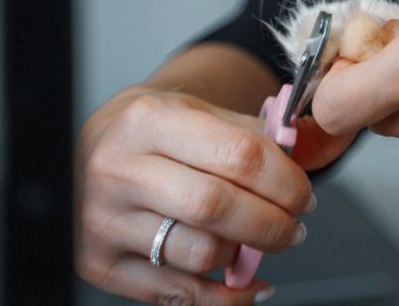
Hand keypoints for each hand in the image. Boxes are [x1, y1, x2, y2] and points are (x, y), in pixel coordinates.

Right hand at [76, 84, 354, 303]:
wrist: (94, 148)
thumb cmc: (155, 132)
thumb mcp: (198, 110)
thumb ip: (249, 135)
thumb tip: (300, 163)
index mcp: (150, 121)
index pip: (237, 154)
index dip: (284, 181)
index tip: (304, 196)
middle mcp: (120, 170)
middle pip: (216, 207)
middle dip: (272, 223)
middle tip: (295, 227)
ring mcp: (104, 221)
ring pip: (199, 253)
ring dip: (247, 256)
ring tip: (264, 244)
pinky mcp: (100, 263)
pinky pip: (176, 293)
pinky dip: (225, 296)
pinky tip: (248, 284)